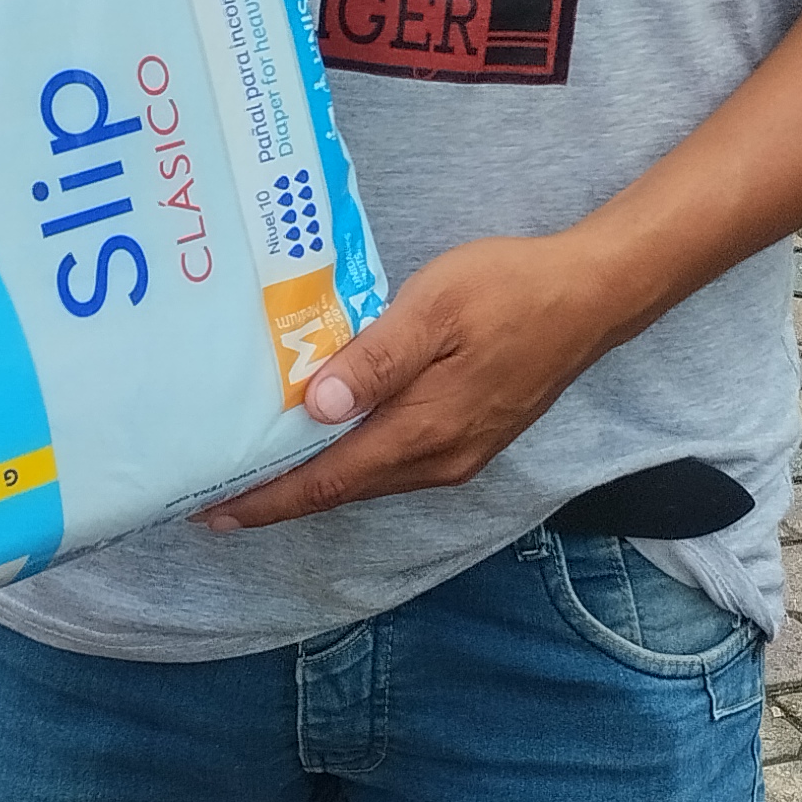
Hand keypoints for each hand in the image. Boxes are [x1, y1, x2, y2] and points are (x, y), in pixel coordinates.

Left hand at [202, 233, 599, 529]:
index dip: (267, 502)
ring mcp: (457, 455)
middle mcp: (439, 459)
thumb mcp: (436, 307)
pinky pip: (394, 464)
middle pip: (342, 490)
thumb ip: (376, 359)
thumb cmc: (510, 289)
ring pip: (369, 479)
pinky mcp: (469, 440)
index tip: (211, 511)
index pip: (327, 482)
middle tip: (213, 493)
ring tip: (257, 470)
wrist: (591, 298)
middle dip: (278, 497)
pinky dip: (350, 462)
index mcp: (424, 430)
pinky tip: (327, 441)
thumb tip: (316, 406)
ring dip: (314, 481)